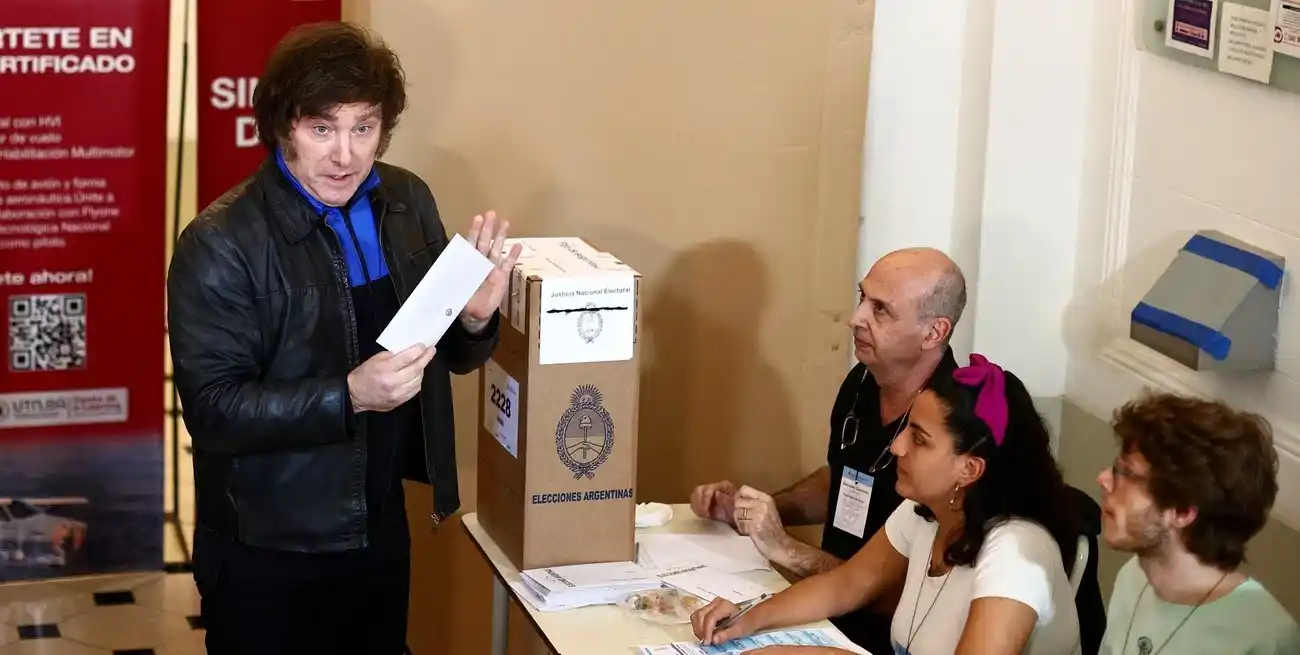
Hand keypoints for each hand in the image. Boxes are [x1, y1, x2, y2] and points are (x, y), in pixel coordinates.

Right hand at [347, 344, 435, 412]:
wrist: (355, 395)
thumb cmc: (364, 375)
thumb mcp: (376, 360)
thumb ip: (393, 355)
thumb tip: (409, 351)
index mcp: (385, 369)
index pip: (407, 358)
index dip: (418, 351)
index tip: (424, 346)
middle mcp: (392, 382)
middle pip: (416, 369)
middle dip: (426, 358)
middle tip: (431, 351)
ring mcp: (397, 394)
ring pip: (418, 381)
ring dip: (422, 370)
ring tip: (421, 363)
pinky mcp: (399, 402)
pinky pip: (414, 391)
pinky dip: (417, 382)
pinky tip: (416, 376)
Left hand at [461, 211, 522, 326]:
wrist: (474, 314)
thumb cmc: (462, 300)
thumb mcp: (455, 289)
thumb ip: (453, 278)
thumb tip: (448, 267)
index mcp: (468, 263)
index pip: (471, 243)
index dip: (474, 231)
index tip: (478, 218)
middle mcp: (480, 262)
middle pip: (485, 242)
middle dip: (488, 228)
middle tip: (491, 213)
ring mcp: (492, 268)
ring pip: (497, 249)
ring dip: (501, 236)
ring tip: (506, 222)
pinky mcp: (502, 277)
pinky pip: (508, 264)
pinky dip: (513, 255)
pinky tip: (518, 245)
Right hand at [690, 481, 737, 525]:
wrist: (742, 516)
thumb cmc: (740, 509)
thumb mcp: (735, 505)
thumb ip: (726, 499)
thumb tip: (716, 494)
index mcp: (722, 486)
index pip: (708, 489)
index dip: (705, 499)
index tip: (706, 512)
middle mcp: (713, 488)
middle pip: (698, 490)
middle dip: (699, 503)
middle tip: (703, 514)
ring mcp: (708, 495)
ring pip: (694, 496)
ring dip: (697, 507)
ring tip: (703, 516)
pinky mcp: (704, 503)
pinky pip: (695, 504)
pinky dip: (697, 510)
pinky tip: (703, 516)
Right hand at [691, 598, 752, 644]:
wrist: (747, 618)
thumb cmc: (745, 623)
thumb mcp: (738, 631)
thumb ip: (726, 635)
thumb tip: (714, 639)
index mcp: (725, 605)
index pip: (710, 617)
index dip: (707, 630)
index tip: (708, 642)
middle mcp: (716, 603)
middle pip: (701, 615)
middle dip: (701, 630)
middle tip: (706, 642)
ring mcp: (710, 605)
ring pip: (696, 616)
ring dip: (698, 629)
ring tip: (705, 639)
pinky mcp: (707, 609)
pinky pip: (697, 617)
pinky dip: (698, 627)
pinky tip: (704, 634)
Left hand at [735, 486, 790, 559]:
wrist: (782, 546)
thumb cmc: (773, 530)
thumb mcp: (767, 510)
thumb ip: (754, 502)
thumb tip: (735, 497)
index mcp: (766, 498)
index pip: (744, 489)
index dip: (738, 497)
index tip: (740, 506)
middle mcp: (763, 504)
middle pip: (738, 502)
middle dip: (738, 512)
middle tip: (745, 520)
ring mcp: (759, 515)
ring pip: (737, 514)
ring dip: (739, 522)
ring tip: (748, 526)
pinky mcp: (754, 527)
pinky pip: (740, 525)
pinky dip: (742, 530)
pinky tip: (750, 532)